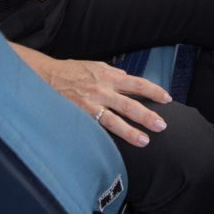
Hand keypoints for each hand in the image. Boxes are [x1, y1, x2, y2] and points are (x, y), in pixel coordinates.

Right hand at [11, 45, 171, 147]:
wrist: (46, 75)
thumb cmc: (72, 71)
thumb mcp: (96, 66)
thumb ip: (113, 73)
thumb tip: (128, 78)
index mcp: (110, 76)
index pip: (137, 83)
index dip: (154, 91)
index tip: (167, 98)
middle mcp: (103, 90)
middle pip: (130, 104)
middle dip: (147, 115)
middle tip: (162, 125)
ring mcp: (92, 104)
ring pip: (115, 120)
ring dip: (131, 131)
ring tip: (144, 141)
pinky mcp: (80, 115)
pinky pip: (96, 128)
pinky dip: (108, 137)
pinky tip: (116, 147)